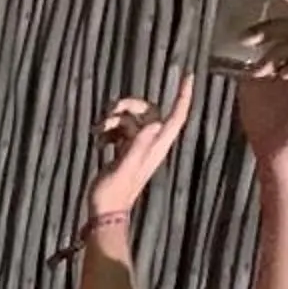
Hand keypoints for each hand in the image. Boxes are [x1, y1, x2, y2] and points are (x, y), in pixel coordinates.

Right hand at [86, 78, 196, 218]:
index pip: (176, 116)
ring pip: (131, 120)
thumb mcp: (125, 168)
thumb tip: (153, 123)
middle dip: (130, 105)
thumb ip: (138, 146)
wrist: (104, 211)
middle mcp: (150, 145)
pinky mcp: (124, 152)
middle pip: (149, 112)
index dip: (183, 96)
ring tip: (98, 130)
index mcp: (156, 147)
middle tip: (112, 109)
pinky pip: (119, 131)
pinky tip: (98, 141)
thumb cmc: (114, 193)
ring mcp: (137, 148)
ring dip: (113, 120)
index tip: (189, 76)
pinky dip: (108, 131)